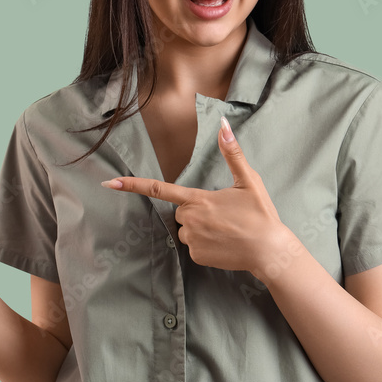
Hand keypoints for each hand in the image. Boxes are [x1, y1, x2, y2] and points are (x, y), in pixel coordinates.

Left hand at [101, 116, 294, 275]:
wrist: (270, 251)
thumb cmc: (260, 214)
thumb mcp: (248, 180)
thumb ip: (232, 153)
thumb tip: (224, 124)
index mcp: (198, 199)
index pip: (158, 189)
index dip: (132, 185)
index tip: (110, 183)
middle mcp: (190, 220)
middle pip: (181, 211)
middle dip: (196, 211)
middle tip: (223, 214)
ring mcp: (192, 240)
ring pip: (186, 230)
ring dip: (199, 228)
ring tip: (226, 230)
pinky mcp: (196, 257)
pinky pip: (193, 246)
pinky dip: (205, 244)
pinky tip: (224, 244)